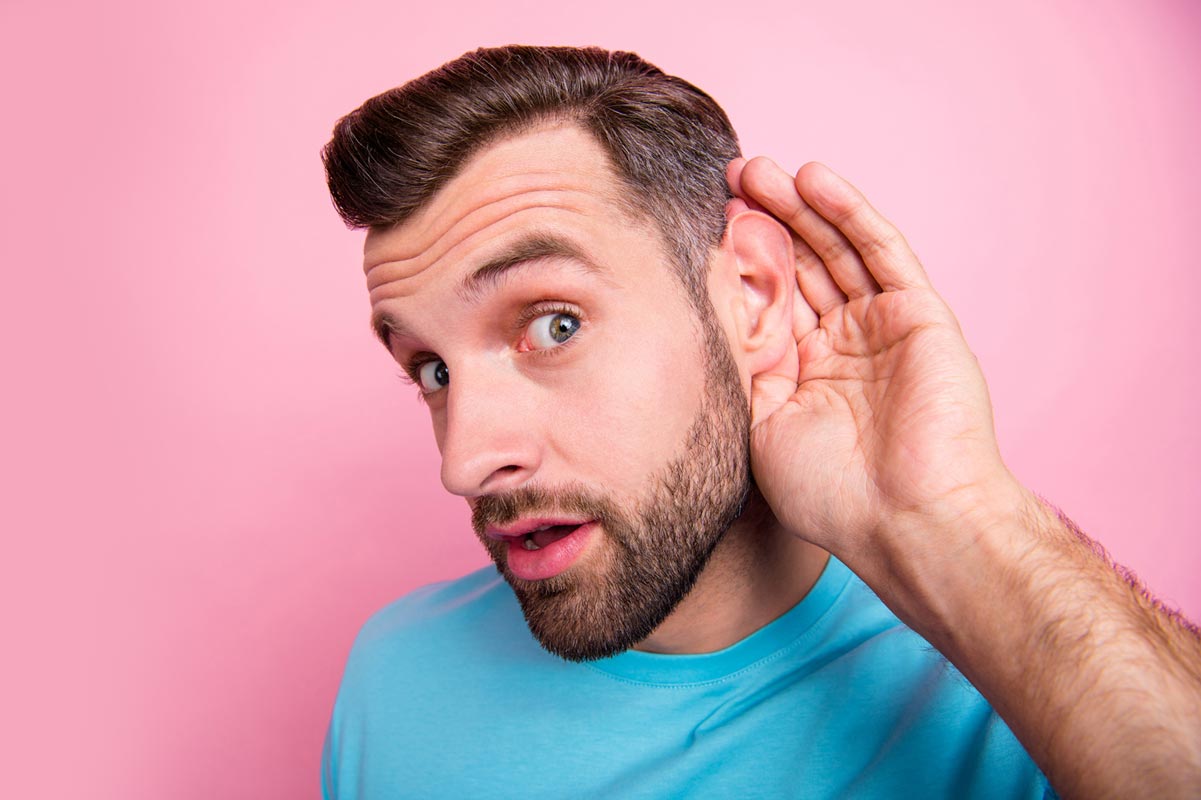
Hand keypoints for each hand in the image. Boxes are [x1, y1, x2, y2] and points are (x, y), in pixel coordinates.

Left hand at [729, 158, 1019, 563]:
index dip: (738, 261)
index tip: (700, 226)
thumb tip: (709, 311)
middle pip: (800, 265)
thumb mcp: (760, 424)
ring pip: (835, 249)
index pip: (769, 300)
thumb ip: (743, 365)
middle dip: (763, 221)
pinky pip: (881, 251)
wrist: (903, 519)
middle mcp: (844, 344)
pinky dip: (848, 213)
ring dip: (798, 206)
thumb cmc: (829, 492)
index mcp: (806, 373)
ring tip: (757, 169)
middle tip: (725, 179)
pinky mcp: (919, 314)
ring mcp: (882, 326)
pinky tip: (814, 180)